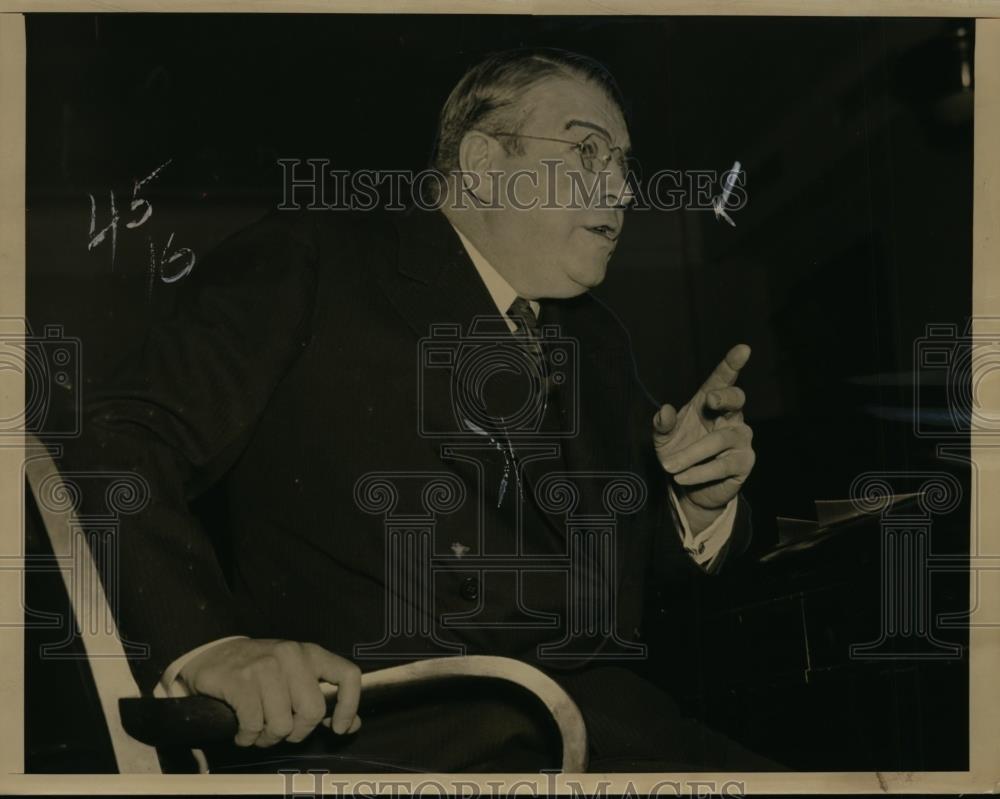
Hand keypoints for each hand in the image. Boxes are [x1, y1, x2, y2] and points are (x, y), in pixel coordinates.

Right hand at [178, 638, 361, 747]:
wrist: (213, 656)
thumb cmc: (261, 670)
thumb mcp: (297, 676)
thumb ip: (324, 699)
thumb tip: (351, 725)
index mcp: (311, 654)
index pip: (348, 675)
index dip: (349, 706)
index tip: (338, 728)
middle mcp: (292, 655)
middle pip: (312, 711)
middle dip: (297, 732)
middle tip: (282, 732)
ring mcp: (266, 666)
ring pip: (282, 724)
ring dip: (268, 738)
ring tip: (259, 732)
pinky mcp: (240, 680)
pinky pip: (253, 725)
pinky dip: (248, 738)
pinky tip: (243, 732)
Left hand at [653, 344, 755, 525]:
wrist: (687, 486)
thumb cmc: (677, 452)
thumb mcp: (662, 438)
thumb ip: (662, 424)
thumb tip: (664, 410)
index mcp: (710, 404)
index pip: (723, 380)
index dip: (732, 364)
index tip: (743, 349)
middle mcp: (730, 417)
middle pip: (737, 399)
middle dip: (725, 396)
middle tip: (710, 399)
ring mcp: (741, 439)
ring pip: (720, 440)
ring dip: (692, 453)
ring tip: (669, 466)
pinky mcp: (744, 462)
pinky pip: (722, 465)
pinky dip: (698, 472)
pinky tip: (682, 477)